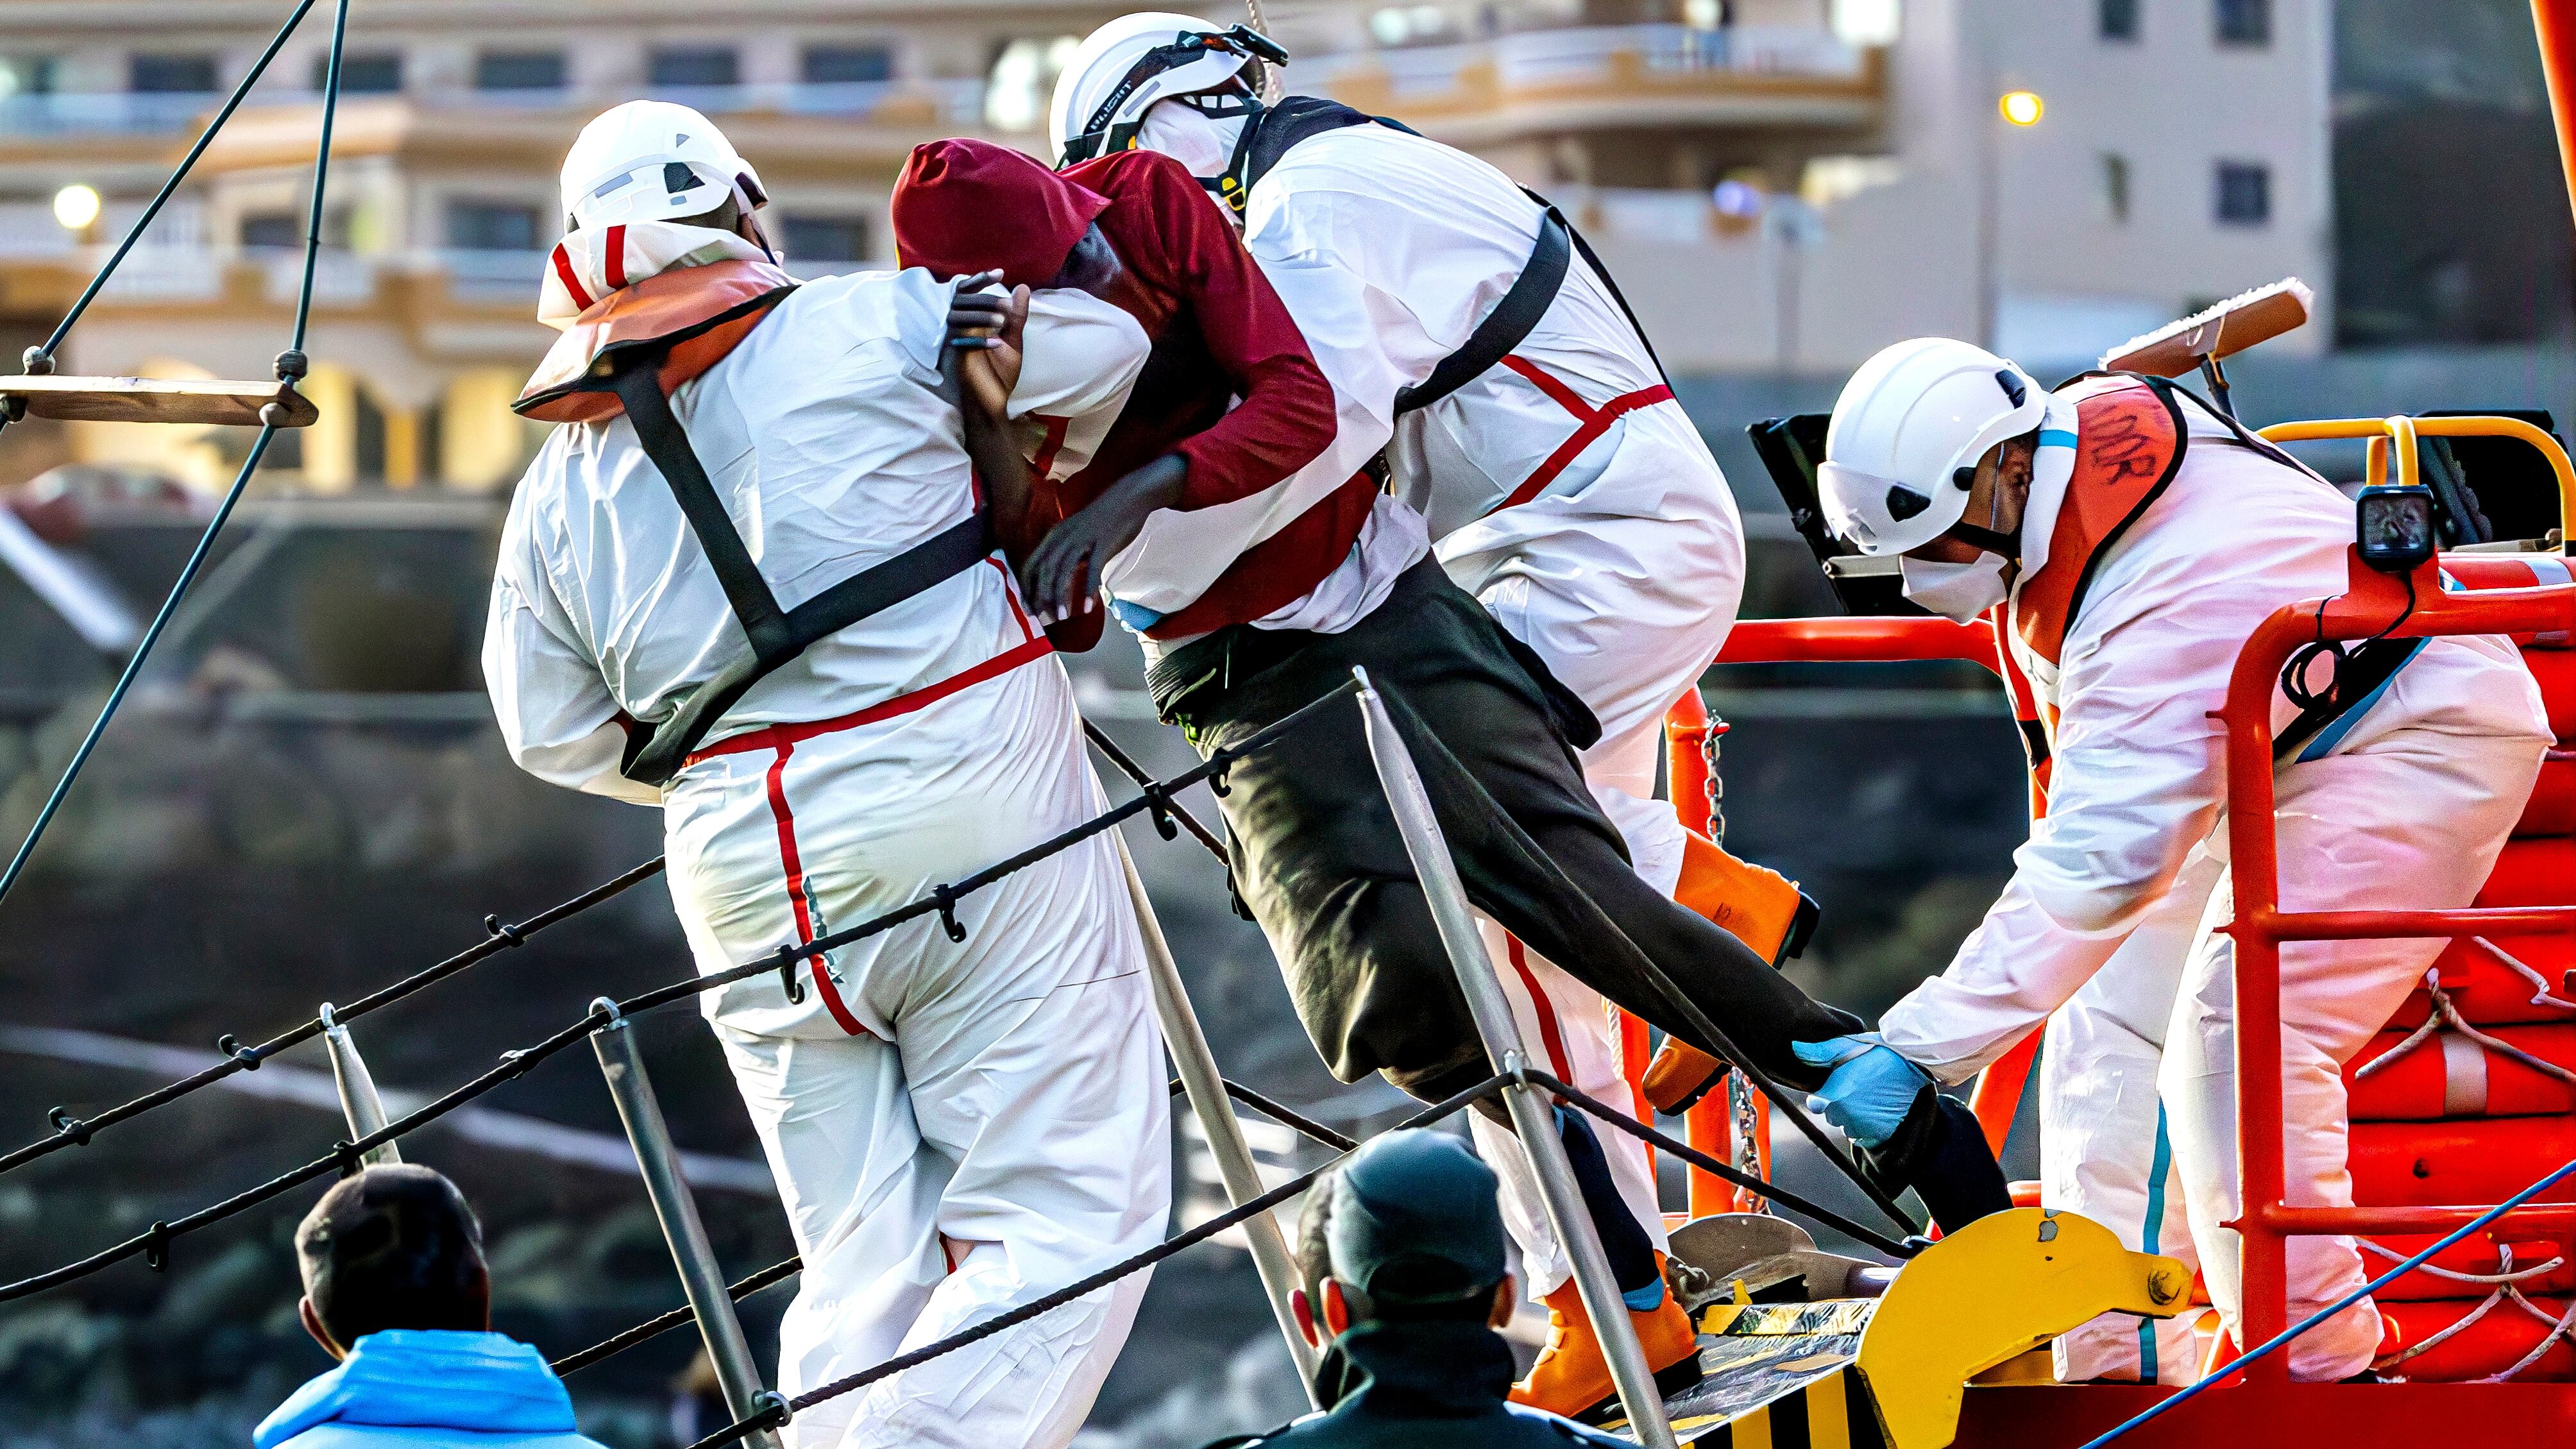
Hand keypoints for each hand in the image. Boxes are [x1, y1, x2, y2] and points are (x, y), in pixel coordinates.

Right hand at [941, 271, 1027, 419]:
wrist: (992, 403)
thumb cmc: (999, 374)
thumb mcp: (1012, 341)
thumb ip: (1016, 316)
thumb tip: (1022, 287)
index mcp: (971, 321)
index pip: (967, 291)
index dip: (979, 280)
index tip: (1000, 273)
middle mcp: (958, 327)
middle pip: (962, 299)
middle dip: (985, 299)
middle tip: (1007, 308)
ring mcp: (952, 341)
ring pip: (957, 315)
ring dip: (981, 315)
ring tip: (1003, 323)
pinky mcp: (951, 356)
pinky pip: (959, 339)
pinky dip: (978, 340)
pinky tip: (996, 345)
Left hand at [1022, 454, 1185, 622]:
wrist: (1128, 498)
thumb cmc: (1104, 520)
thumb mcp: (1078, 536)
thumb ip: (1068, 556)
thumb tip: (1062, 581)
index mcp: (1055, 536)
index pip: (1032, 565)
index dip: (1027, 588)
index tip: (1028, 609)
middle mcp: (1063, 537)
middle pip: (1043, 571)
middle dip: (1040, 597)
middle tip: (1042, 619)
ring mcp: (1082, 539)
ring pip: (1063, 572)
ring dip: (1059, 597)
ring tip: (1061, 618)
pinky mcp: (1102, 543)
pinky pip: (1092, 570)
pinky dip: (1087, 590)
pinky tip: (1087, 607)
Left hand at [1791, 1034, 1931, 1149]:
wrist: (1913, 1063)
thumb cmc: (1877, 1051)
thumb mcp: (1846, 1045)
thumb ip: (1819, 1052)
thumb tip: (1795, 1048)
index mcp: (1833, 1094)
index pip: (1816, 1105)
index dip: (1823, 1098)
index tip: (1835, 1089)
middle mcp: (1844, 1114)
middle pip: (1831, 1116)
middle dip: (1839, 1105)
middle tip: (1856, 1089)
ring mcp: (1862, 1126)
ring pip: (1847, 1127)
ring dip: (1853, 1117)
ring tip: (1868, 1099)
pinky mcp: (1878, 1134)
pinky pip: (1862, 1137)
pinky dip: (1867, 1128)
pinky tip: (1876, 1110)